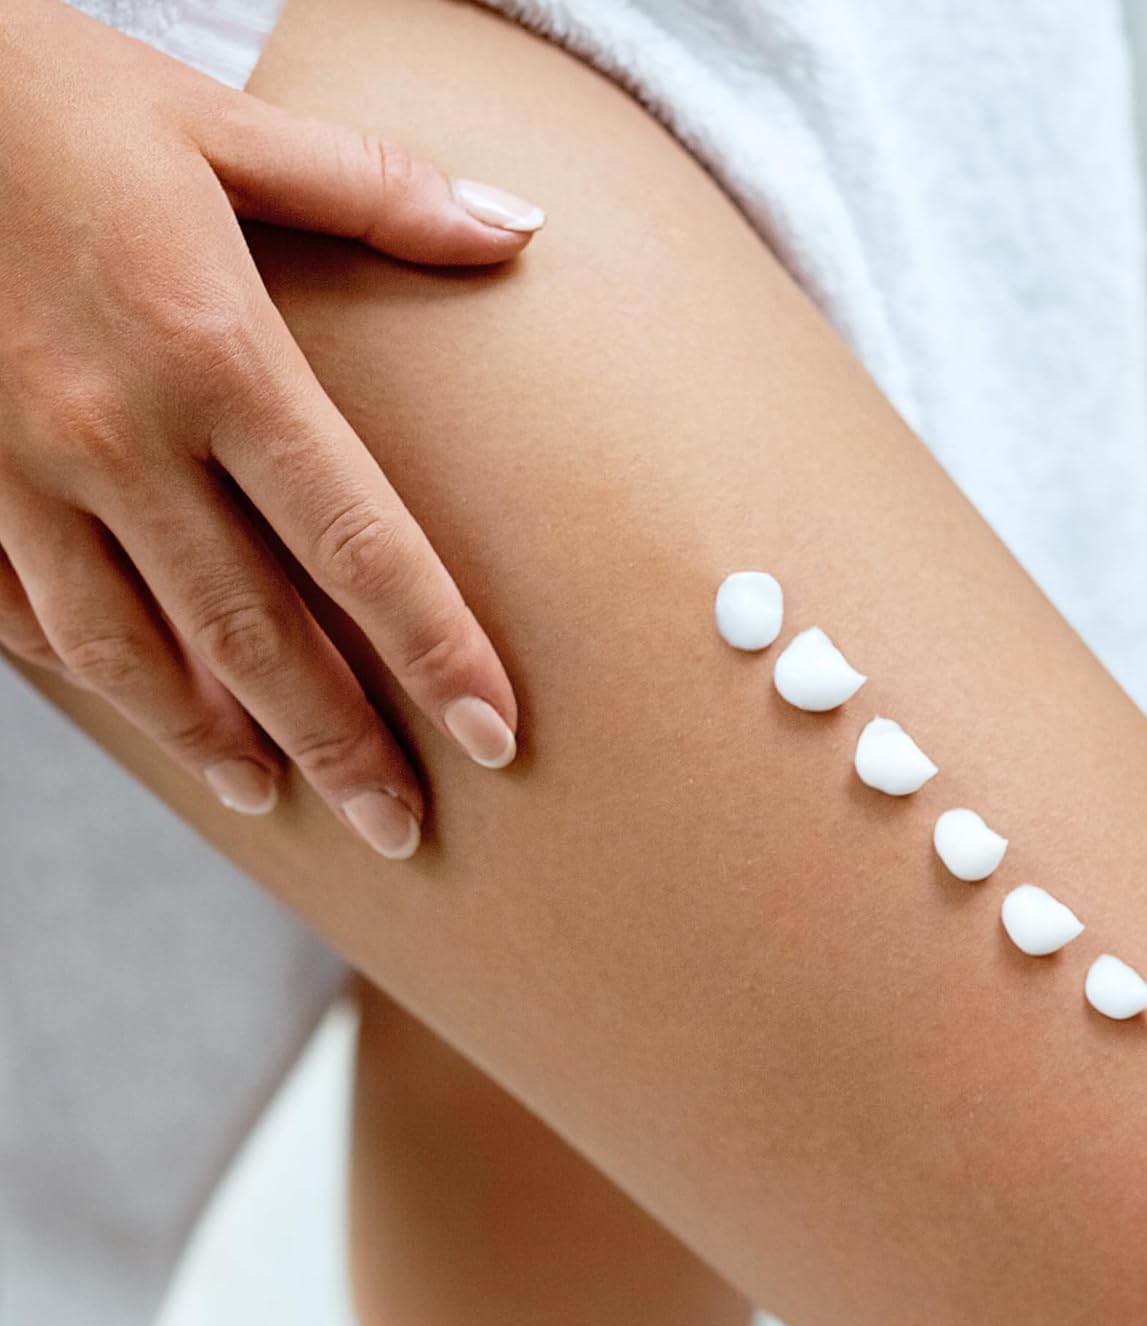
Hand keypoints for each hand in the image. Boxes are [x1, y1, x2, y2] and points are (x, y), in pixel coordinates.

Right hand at [0, 0, 541, 856]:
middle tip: (403, 827)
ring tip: (280, 798)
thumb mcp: (214, 127)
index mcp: (214, 355)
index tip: (493, 737)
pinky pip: (28, 618)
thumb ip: (374, 190)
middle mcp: (119, 436)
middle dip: (340, 745)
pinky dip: (99, 679)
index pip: (360, 542)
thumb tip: (517, 229)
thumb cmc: (40, 97)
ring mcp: (19, 473)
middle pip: (257, 632)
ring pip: (136, 650)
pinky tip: (150, 717)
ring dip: (216, 739)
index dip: (434, 650)